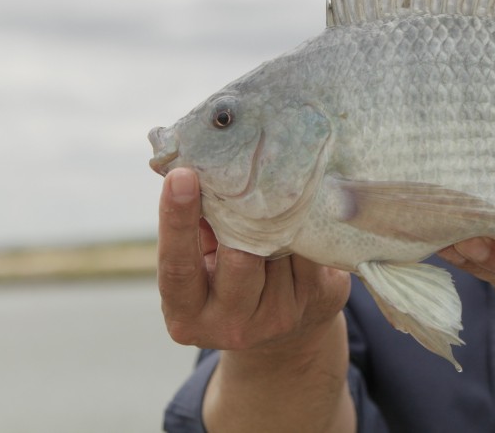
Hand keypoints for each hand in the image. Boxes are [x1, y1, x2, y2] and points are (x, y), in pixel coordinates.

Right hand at [156, 168, 350, 354]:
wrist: (290, 330)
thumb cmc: (232, 276)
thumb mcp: (203, 261)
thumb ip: (198, 225)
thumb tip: (196, 165)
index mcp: (187, 314)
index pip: (178, 266)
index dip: (177, 220)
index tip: (181, 176)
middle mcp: (231, 325)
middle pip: (239, 257)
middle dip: (243, 214)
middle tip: (243, 175)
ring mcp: (278, 318)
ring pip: (280, 247)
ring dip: (278, 215)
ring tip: (275, 190)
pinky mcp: (318, 301)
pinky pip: (312, 249)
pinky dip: (306, 223)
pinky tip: (302, 207)